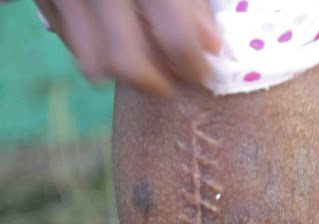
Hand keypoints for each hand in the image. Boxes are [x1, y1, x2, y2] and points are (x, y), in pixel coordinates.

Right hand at [34, 0, 221, 95]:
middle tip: (173, 84)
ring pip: (95, 64)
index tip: (204, 75)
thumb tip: (211, 46)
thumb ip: (194, 0)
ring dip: (125, 77)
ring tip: (147, 67)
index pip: (176, 40)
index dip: (195, 67)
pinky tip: (117, 43)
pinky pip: (73, 46)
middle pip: (129, 63)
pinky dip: (98, 56)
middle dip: (157, 85)